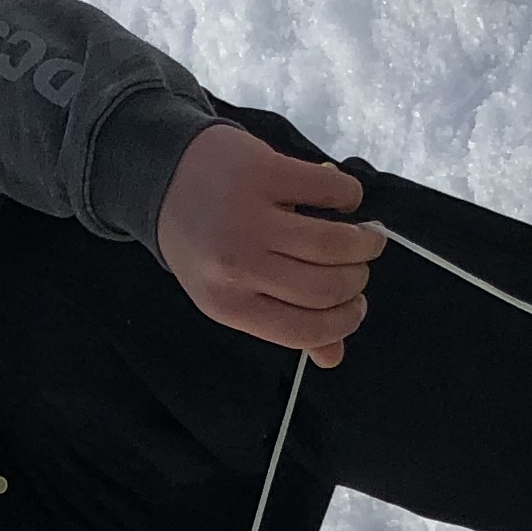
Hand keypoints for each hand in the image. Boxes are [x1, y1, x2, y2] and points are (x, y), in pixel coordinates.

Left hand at [155, 122, 384, 365]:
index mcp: (228, 305)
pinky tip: (345, 199)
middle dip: (357, 281)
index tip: (357, 306)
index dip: (344, 322)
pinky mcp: (263, 172)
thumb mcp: (230, 292)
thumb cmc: (203, 242)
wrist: (163, 178)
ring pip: (332, 243)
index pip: (304, 330)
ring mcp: (249, 217)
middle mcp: (237, 266)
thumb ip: (281, 322)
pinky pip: (328, 190)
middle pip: (325, 287)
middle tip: (360, 269)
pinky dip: (349, 196)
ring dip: (363, 243)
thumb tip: (333, 358)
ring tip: (367, 239)